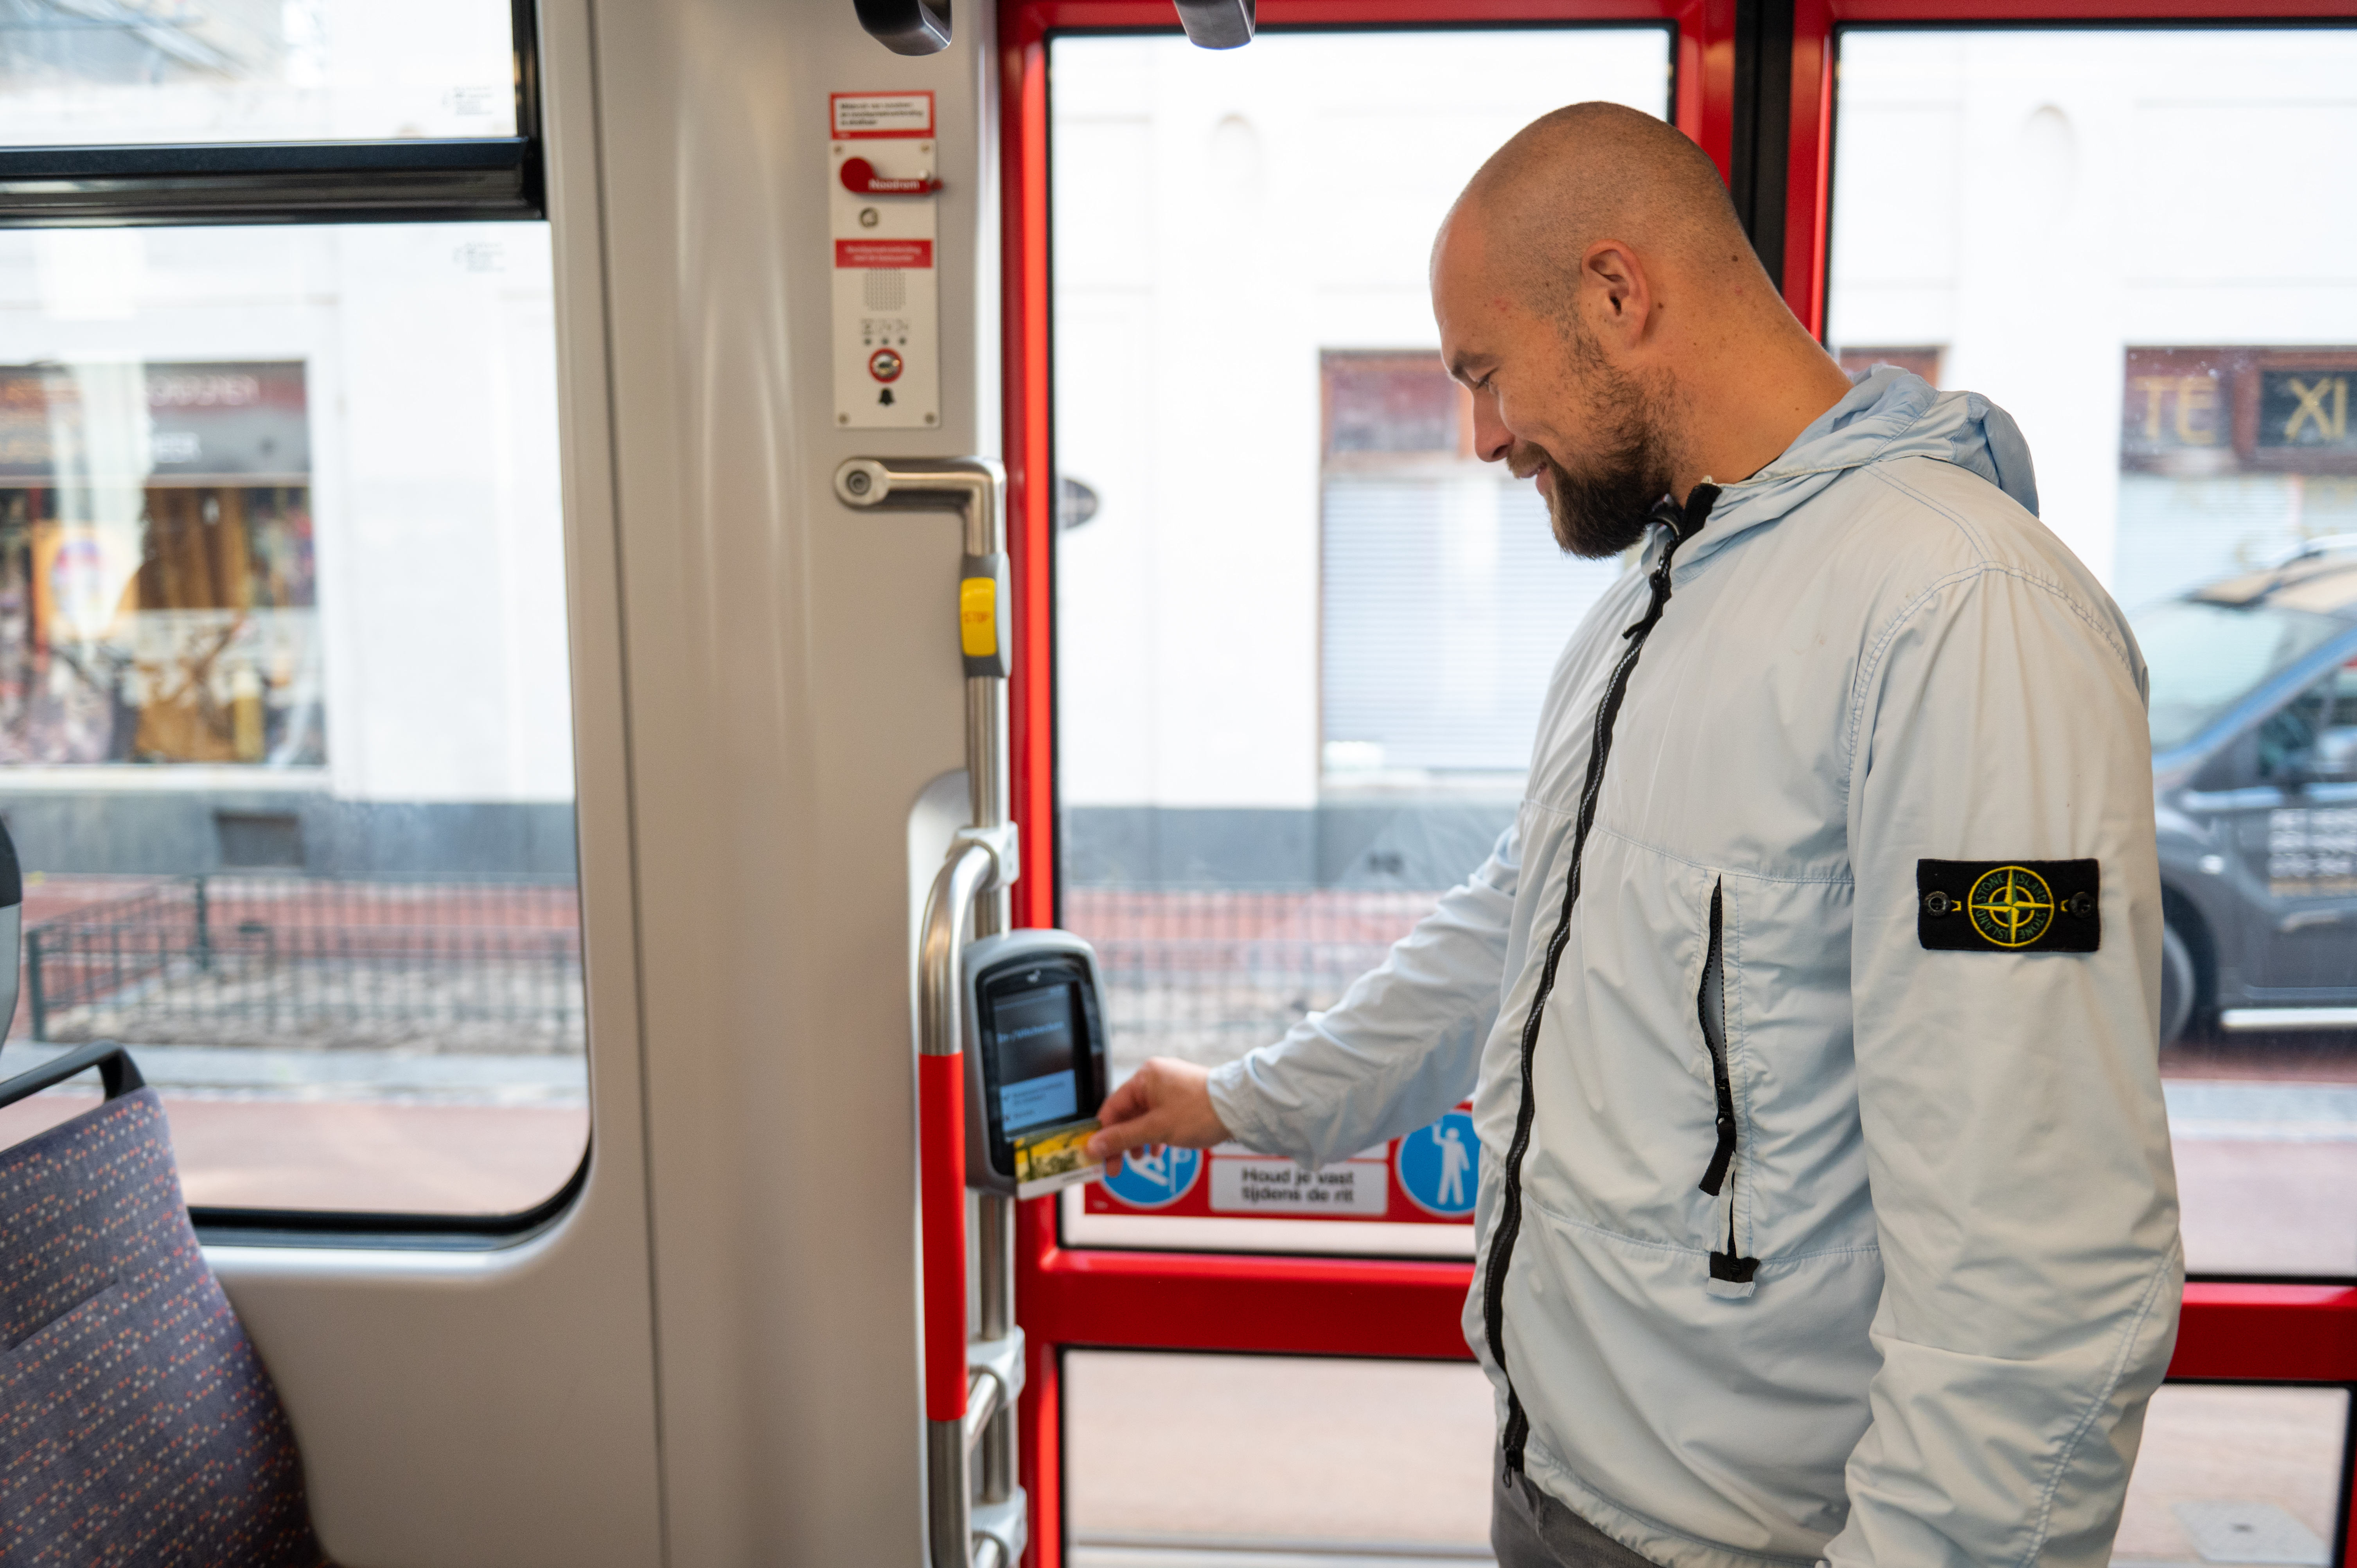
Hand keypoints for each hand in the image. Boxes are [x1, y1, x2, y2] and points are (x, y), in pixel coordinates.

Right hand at [1086, 1058, 1229, 1164]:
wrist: (1240, 1109)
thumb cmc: (1200, 1112)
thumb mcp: (1156, 1129)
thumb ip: (1122, 1137)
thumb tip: (1094, 1146)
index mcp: (1145, 1077)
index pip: (1112, 1107)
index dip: (1103, 1135)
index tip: (1098, 1157)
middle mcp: (1156, 1077)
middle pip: (1127, 1113)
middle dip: (1122, 1142)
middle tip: (1116, 1167)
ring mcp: (1171, 1087)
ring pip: (1144, 1117)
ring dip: (1138, 1140)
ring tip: (1140, 1159)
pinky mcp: (1184, 1097)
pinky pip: (1160, 1117)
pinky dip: (1155, 1134)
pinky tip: (1157, 1150)